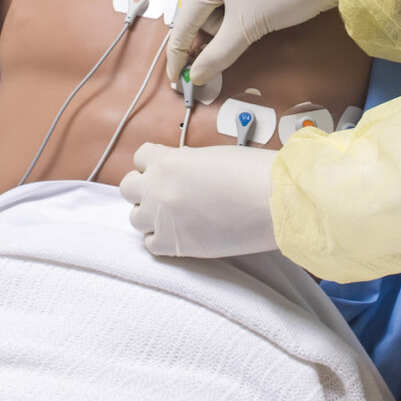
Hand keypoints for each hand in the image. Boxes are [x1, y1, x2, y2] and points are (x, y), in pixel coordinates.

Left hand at [119, 142, 280, 256]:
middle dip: (144, 189)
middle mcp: (156, 188)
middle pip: (128, 187)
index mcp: (166, 160)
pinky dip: (161, 240)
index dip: (153, 163)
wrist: (271, 201)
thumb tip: (183, 173)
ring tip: (173, 217)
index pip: (140, 156)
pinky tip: (180, 234)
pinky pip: (150, 244)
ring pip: (134, 217)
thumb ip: (186, 162)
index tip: (165, 170)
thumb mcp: (211, 155)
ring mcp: (161, 218)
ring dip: (150, 216)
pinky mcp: (173, 245)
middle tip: (165, 194)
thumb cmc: (252, 172)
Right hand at [162, 0, 349, 85]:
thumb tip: (198, 77)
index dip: (179, 53)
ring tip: (258, 17)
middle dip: (217, 28)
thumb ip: (217, 56)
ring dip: (231, 14)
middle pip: (203, 4)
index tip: (177, 78)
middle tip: (241, 37)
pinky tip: (264, 1)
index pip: (185, 19)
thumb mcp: (247, 30)